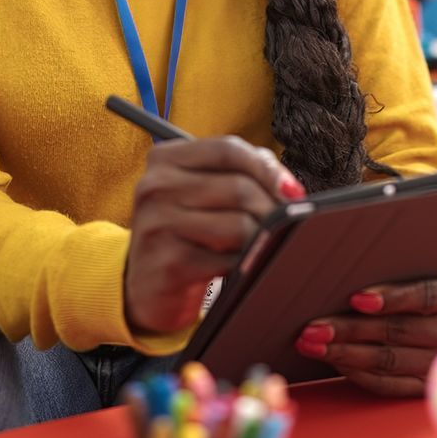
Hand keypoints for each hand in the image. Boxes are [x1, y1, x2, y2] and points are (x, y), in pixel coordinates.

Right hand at [124, 137, 304, 335]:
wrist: (145, 288)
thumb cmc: (185, 234)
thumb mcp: (200, 194)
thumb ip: (238, 174)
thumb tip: (288, 187)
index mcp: (164, 159)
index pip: (228, 149)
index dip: (268, 168)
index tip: (291, 190)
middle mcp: (155, 186)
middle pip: (239, 187)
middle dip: (273, 208)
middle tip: (284, 225)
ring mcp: (158, 225)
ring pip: (239, 224)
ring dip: (261, 239)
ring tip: (258, 246)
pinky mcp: (169, 263)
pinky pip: (230, 260)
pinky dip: (245, 264)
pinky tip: (238, 267)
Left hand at [295, 277, 436, 395]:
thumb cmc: (426, 291)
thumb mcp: (425, 274)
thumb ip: (398, 273)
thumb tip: (345, 275)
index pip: (425, 296)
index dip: (391, 298)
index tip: (355, 298)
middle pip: (400, 331)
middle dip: (351, 329)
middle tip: (314, 327)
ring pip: (389, 360)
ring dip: (345, 353)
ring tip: (313, 345)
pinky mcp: (427, 387)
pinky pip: (388, 385)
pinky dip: (357, 373)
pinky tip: (334, 361)